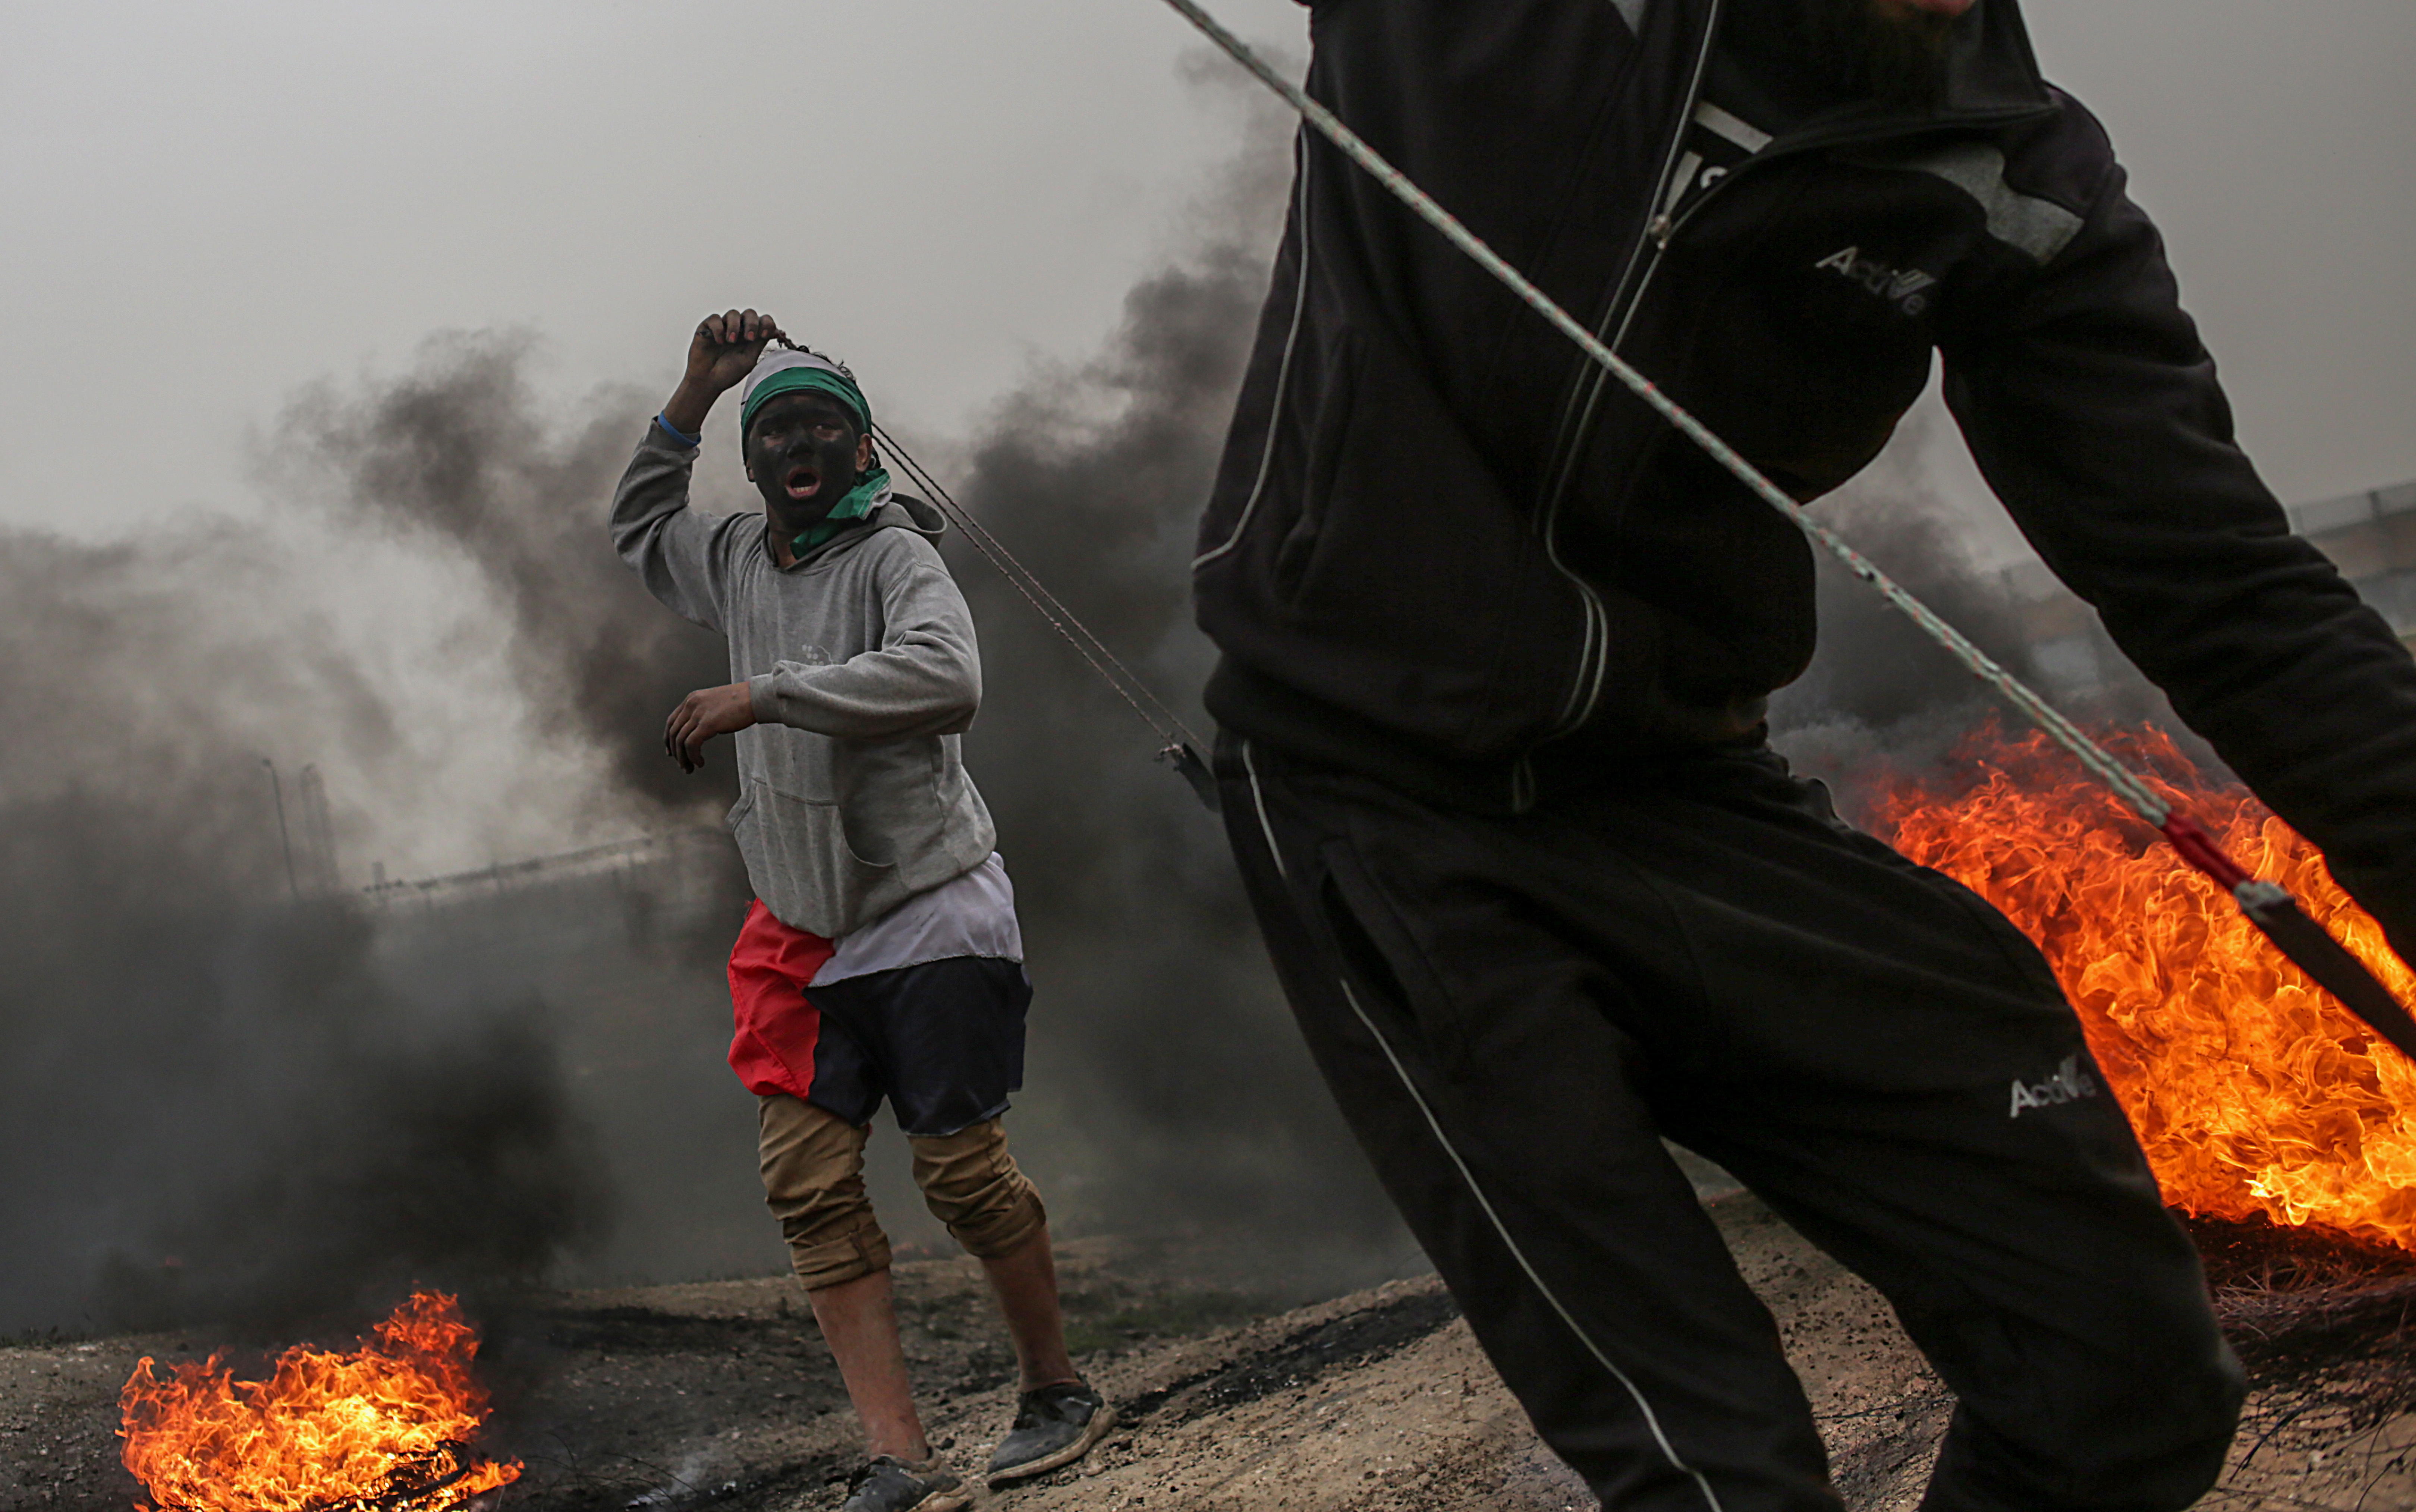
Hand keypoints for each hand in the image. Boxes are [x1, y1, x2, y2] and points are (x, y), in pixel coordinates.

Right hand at [662, 309, 784, 435]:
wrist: (708, 381)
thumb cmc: (729, 373)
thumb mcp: (749, 359)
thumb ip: (760, 343)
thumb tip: (776, 331)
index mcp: (751, 336)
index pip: (763, 321)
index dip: (767, 323)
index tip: (765, 334)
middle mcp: (738, 329)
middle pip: (749, 314)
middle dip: (752, 323)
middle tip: (749, 338)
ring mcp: (723, 327)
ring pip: (733, 313)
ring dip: (735, 326)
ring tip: (731, 341)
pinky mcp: (707, 327)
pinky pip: (715, 319)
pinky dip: (718, 329)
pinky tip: (719, 342)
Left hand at [664, 682, 757, 772]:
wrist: (755, 697)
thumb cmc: (742, 701)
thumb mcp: (715, 703)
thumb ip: (703, 713)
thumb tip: (699, 731)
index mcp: (691, 699)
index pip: (671, 722)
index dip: (668, 739)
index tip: (671, 751)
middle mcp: (691, 705)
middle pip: (673, 733)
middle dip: (675, 753)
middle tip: (682, 765)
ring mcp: (698, 714)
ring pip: (680, 741)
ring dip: (683, 758)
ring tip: (690, 768)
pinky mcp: (707, 724)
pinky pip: (691, 745)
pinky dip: (693, 757)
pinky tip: (700, 762)